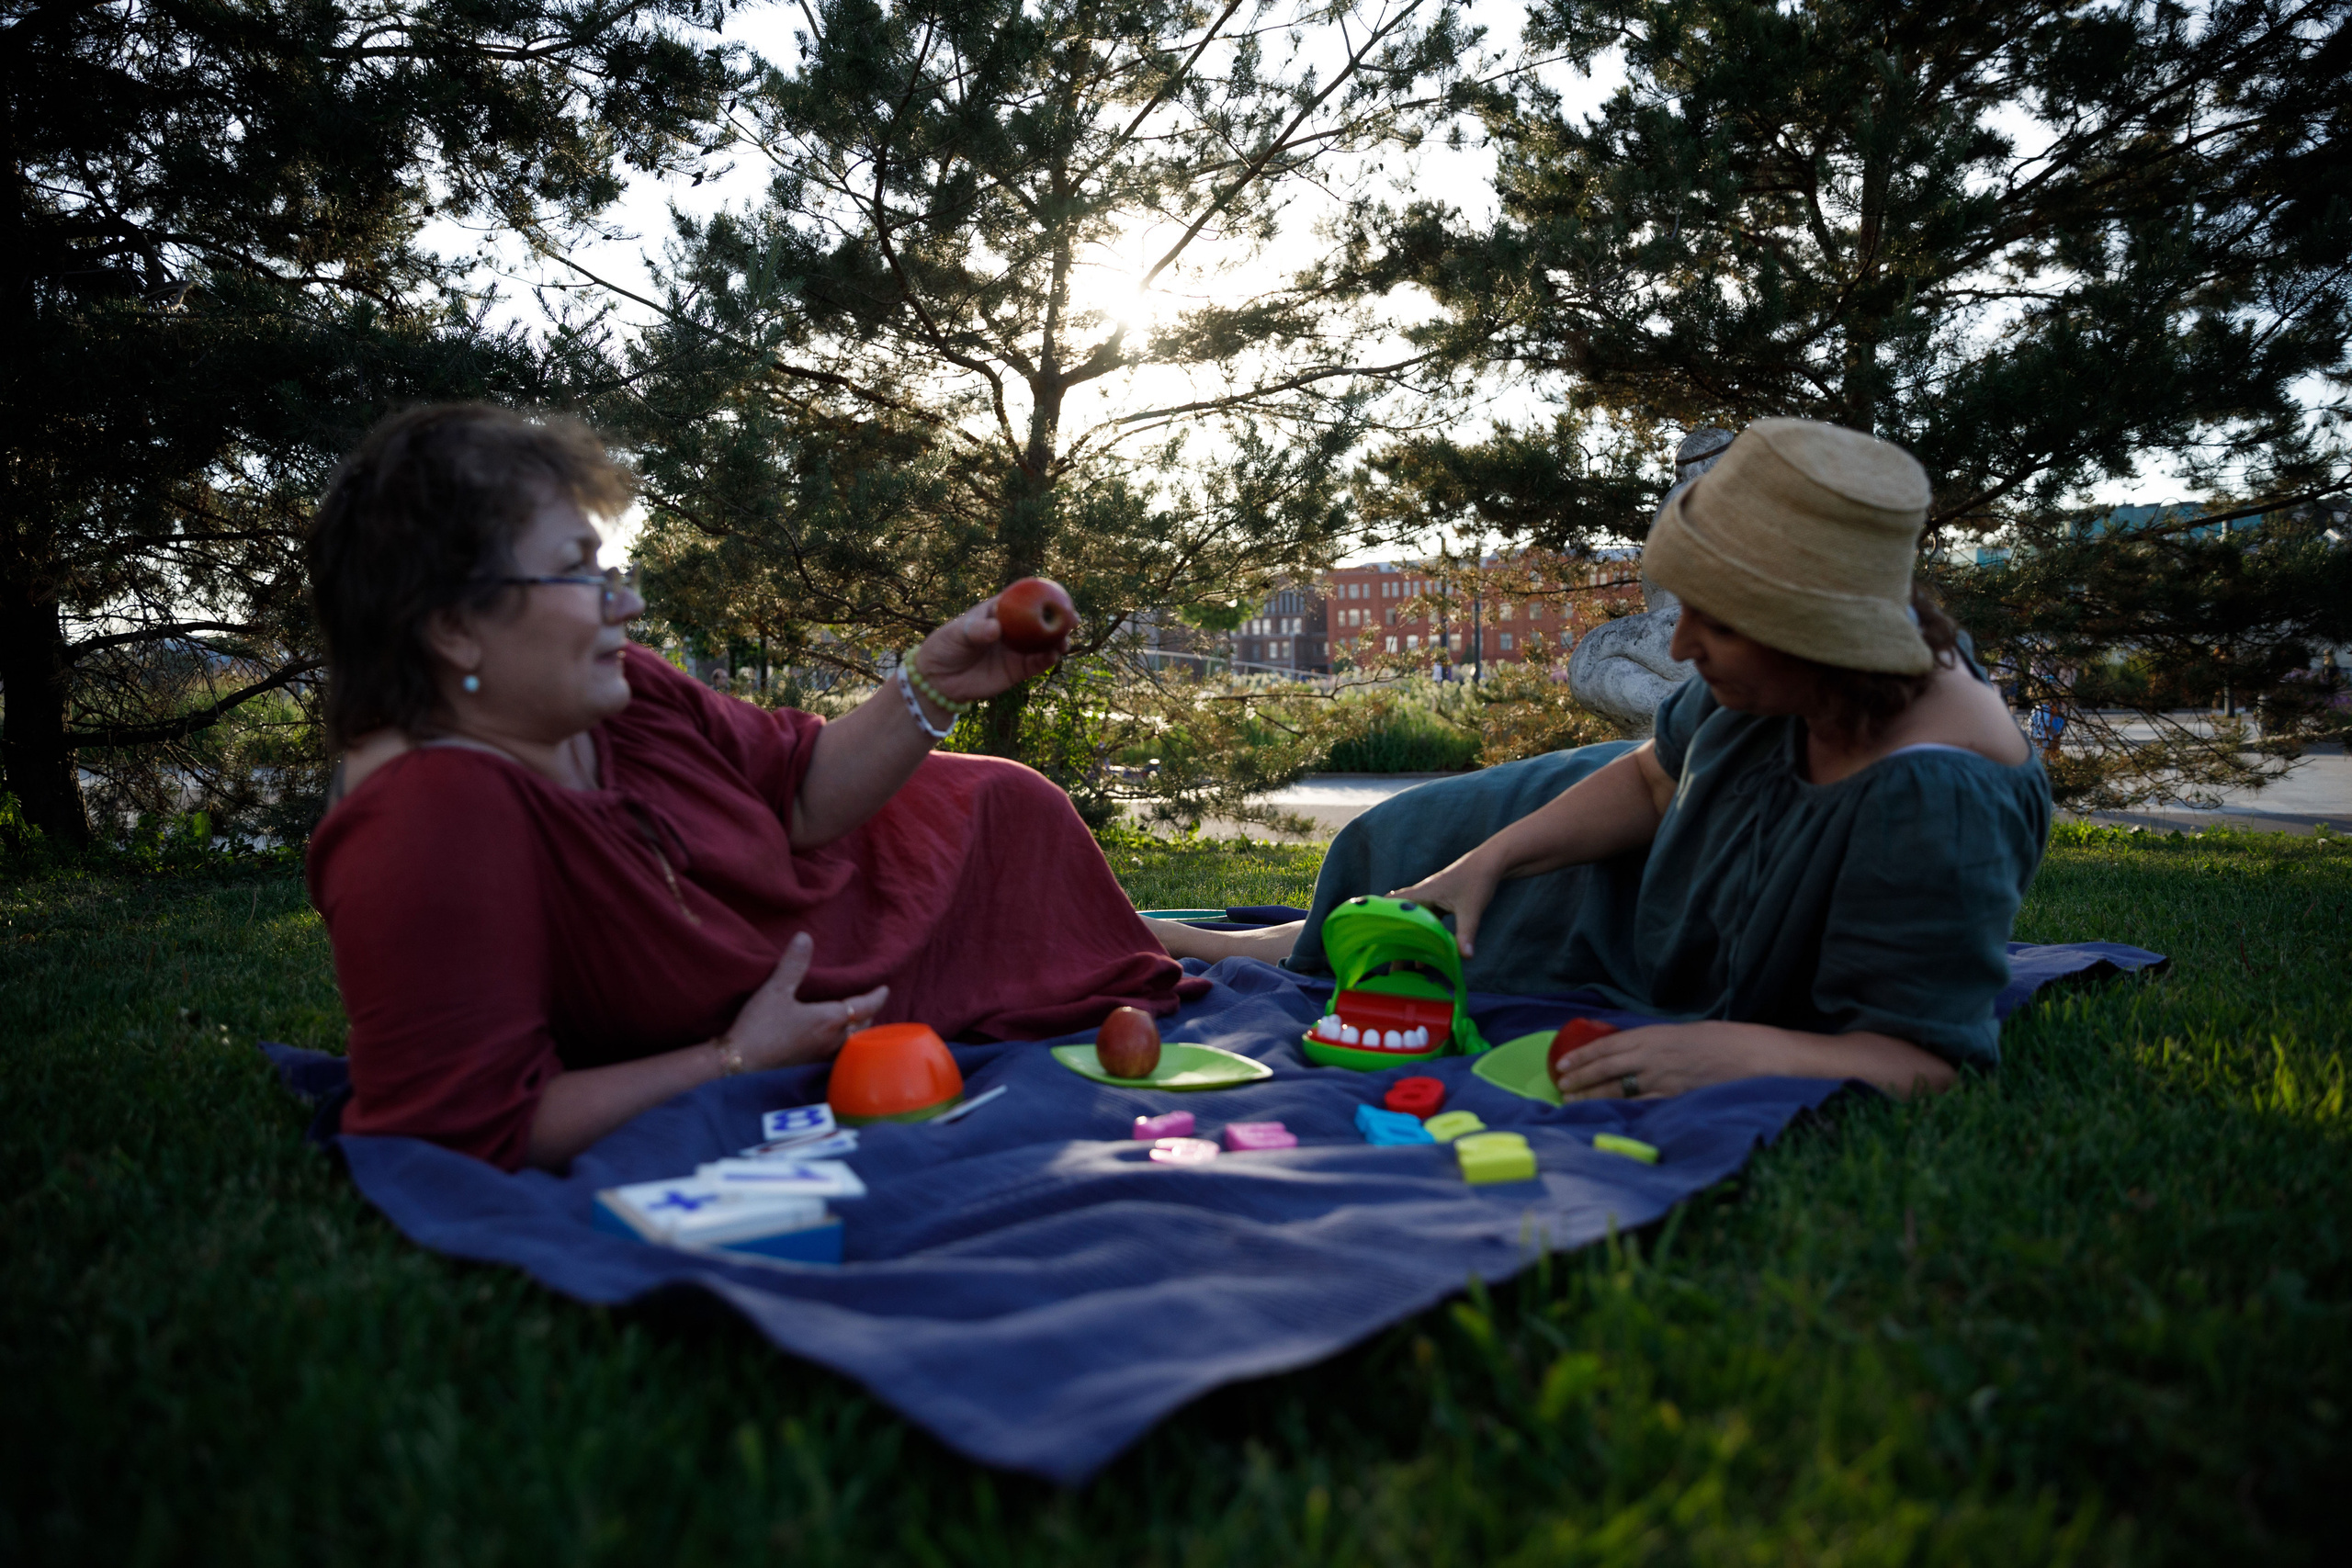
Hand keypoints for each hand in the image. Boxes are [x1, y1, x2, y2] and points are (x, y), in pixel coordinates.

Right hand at [723, 933, 888, 1073]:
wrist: (740, 1064)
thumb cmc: (759, 1027)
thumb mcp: (776, 990)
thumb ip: (793, 964)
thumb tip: (805, 936)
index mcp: (830, 1019)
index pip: (864, 1006)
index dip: (877, 997)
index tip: (885, 989)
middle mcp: (833, 1040)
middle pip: (863, 1026)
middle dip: (870, 1014)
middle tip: (871, 1003)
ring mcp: (823, 1057)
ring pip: (853, 1043)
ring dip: (859, 1032)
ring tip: (857, 1022)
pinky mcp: (812, 1067)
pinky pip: (840, 1055)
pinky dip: (846, 1046)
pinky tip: (835, 1044)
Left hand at [911, 596, 1064, 706]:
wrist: (939, 679)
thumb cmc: (945, 647)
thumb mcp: (957, 634)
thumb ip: (977, 631)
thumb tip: (997, 630)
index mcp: (1000, 611)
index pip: (1025, 598)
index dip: (1044, 595)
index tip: (1060, 596)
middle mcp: (1012, 629)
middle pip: (1042, 621)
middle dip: (1060, 619)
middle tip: (1073, 619)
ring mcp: (1016, 650)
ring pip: (1044, 644)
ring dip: (1058, 642)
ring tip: (1064, 642)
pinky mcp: (1017, 671)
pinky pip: (1037, 664)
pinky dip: (1047, 661)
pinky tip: (1053, 657)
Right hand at [1388, 853, 1503, 956]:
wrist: (1492, 863)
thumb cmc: (1478, 880)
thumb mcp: (1471, 909)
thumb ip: (1466, 933)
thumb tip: (1465, 957)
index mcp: (1422, 894)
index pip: (1392, 904)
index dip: (1379, 918)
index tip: (1369, 937)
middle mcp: (1422, 895)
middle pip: (1401, 918)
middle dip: (1395, 940)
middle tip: (1390, 965)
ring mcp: (1431, 898)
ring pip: (1414, 921)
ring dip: (1410, 940)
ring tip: (1406, 965)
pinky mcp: (1441, 901)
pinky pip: (1427, 921)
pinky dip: (1424, 935)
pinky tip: (1427, 954)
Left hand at [1552, 1021, 1780, 1099]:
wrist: (1757, 1057)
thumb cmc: (1726, 1041)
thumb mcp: (1685, 1033)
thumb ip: (1658, 1044)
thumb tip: (1637, 1054)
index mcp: (1654, 1035)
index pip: (1607, 1045)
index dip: (1582, 1055)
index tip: (1562, 1063)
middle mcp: (1652, 1056)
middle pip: (1606, 1069)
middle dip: (1580, 1078)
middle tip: (1561, 1087)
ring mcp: (1663, 1081)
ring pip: (1617, 1090)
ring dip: (1592, 1097)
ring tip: (1572, 1102)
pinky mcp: (1675, 1100)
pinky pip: (1640, 1108)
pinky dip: (1620, 1111)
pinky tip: (1606, 1116)